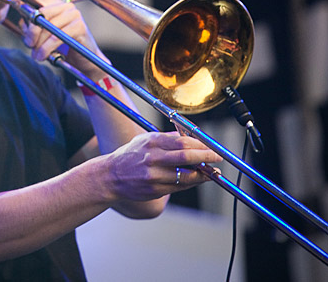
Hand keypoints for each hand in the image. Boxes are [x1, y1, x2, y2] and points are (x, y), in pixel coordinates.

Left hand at [1, 0, 106, 75]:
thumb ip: (31, 28)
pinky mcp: (79, 26)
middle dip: (31, 32)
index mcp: (54, 5)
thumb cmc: (63, 46)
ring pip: (47, 27)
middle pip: (39, 13)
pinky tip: (43, 56)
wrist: (84, 60)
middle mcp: (64, 6)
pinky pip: (55, 37)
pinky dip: (46, 48)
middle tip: (29, 45)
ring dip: (39, 44)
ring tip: (37, 55)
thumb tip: (23, 24)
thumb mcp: (43, 36)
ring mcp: (73, 14)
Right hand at [104, 131, 222, 201]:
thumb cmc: (130, 156)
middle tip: (217, 158)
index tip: (211, 147)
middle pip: (186, 157)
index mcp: (151, 142)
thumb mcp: (145, 140)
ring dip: (202, 174)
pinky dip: (191, 183)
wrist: (110, 177)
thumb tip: (191, 139)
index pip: (182, 141)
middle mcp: (152, 158)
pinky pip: (179, 187)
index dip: (201, 145)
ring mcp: (154, 175)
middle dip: (206, 158)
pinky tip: (197, 179)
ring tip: (211, 171)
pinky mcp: (154, 190)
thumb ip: (167, 139)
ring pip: (185, 175)